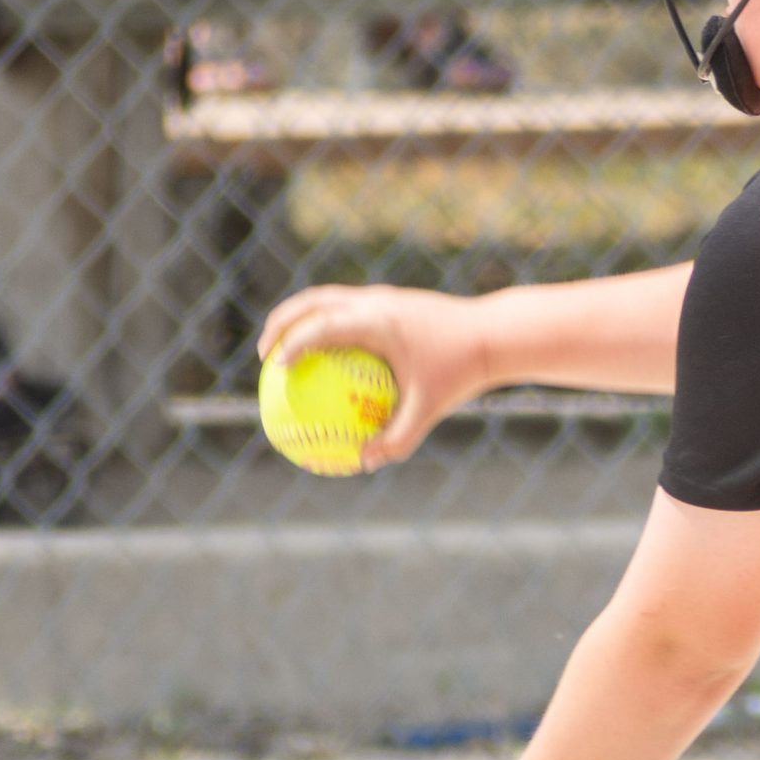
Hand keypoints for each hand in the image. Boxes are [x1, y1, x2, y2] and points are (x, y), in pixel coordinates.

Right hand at [256, 284, 492, 470]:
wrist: (495, 333)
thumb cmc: (461, 371)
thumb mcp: (429, 409)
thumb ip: (397, 439)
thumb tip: (363, 463)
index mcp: (380, 321)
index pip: (323, 326)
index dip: (292, 343)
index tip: (274, 368)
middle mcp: (376, 301)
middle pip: (313, 302)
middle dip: (282, 323)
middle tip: (265, 354)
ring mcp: (383, 295)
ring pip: (329, 299)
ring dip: (301, 319)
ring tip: (285, 350)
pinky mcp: (392, 299)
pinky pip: (349, 309)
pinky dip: (328, 325)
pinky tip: (325, 358)